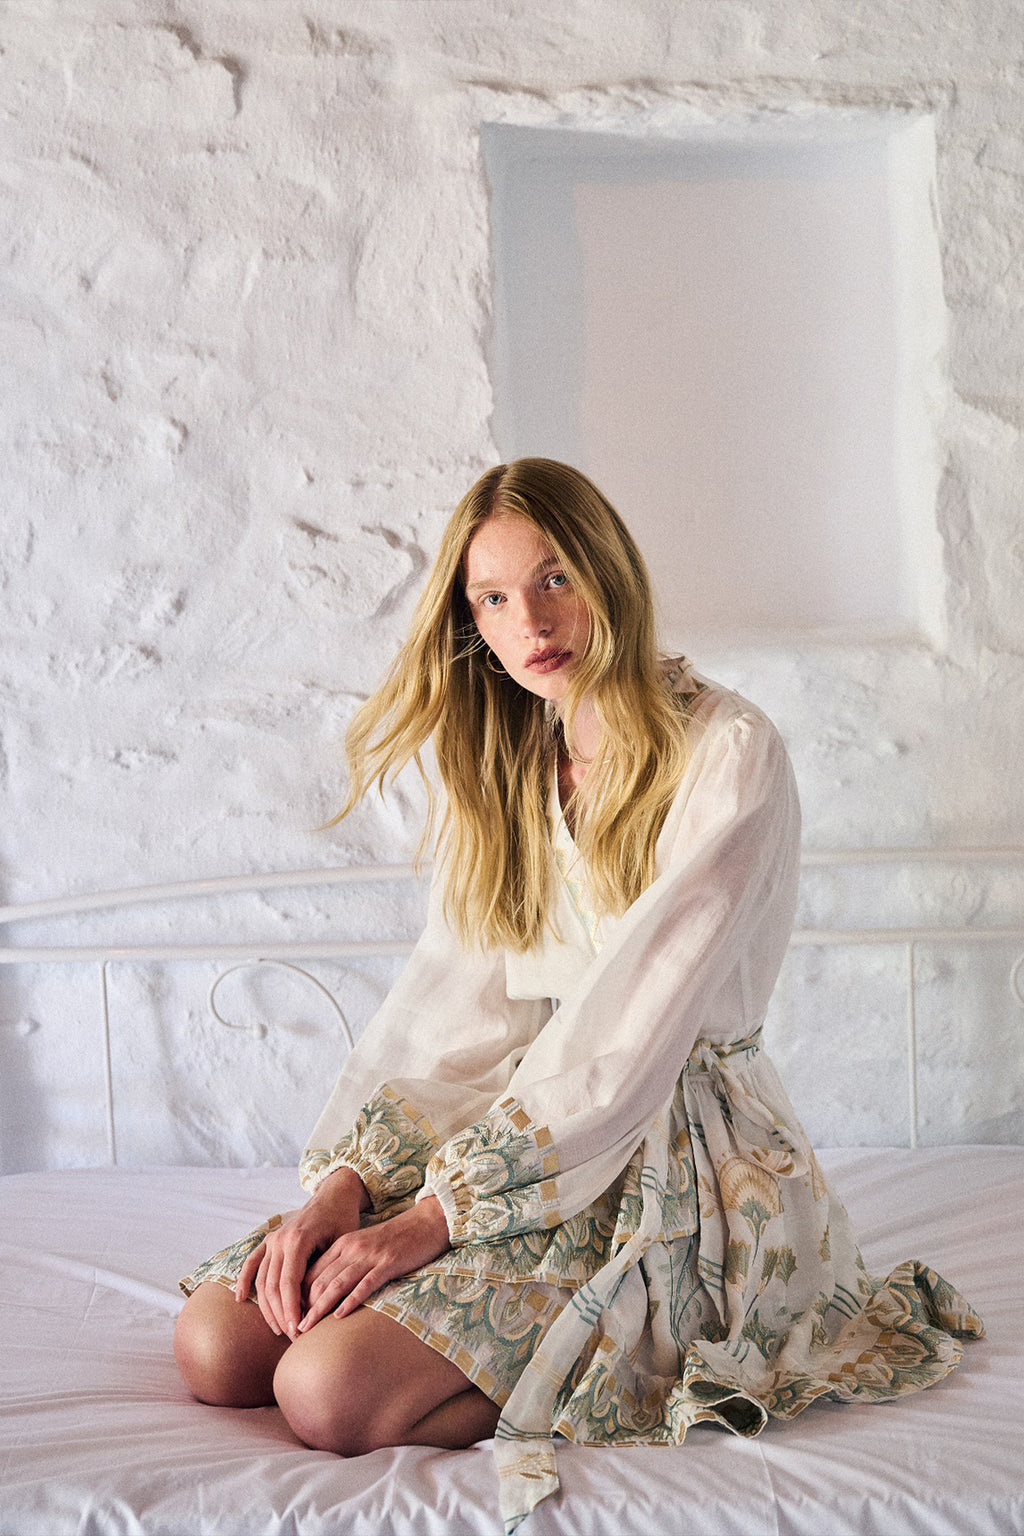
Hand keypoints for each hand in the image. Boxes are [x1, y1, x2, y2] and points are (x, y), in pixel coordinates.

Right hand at [235, 1167, 367, 1339]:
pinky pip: (252, 1262)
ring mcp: (272, 1240)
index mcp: (298, 1240)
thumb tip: (318, 1305)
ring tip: (278, 1329)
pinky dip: (244, 1280)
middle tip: (292, 1337)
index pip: (289, 1284)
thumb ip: (326, 1271)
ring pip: (262, 1280)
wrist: (334, 1197)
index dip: (291, 1310)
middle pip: (273, 1286)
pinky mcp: (268, 1241)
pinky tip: (240, 1299)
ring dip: (267, 1307)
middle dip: (281, 1315)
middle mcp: (279, 1240)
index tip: (298, 1332)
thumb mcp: (341, 1244)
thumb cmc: (342, 1221)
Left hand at [298, 1195, 450, 1331]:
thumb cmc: (394, 1239)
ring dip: (319, 1308)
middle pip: (319, 1280)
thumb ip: (345, 1263)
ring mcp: (369, 1256)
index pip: (311, 1271)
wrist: (425, 1222)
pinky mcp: (387, 1263)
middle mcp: (351, 1248)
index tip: (289, 1317)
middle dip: (303, 1307)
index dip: (297, 1295)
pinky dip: (350, 1301)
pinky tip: (339, 1316)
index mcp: (342, 1244)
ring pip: (337, 1284)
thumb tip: (326, 1291)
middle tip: (291, 1330)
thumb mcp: (364, 1247)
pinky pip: (365, 1284)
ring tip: (306, 1328)